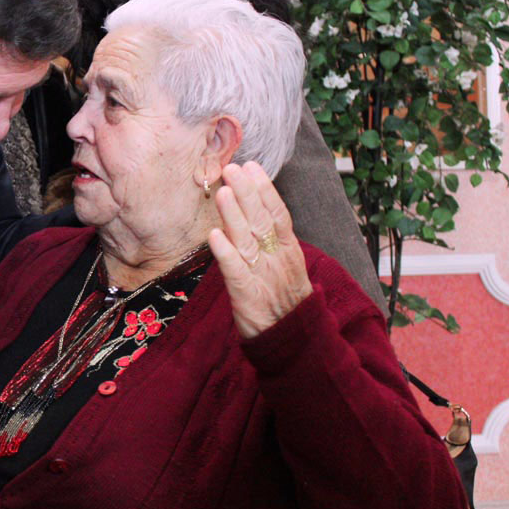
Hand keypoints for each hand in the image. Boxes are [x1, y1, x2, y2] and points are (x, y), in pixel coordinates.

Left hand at [207, 162, 313, 338]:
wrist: (294, 341)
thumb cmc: (284, 300)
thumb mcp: (284, 267)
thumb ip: (271, 241)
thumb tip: (253, 212)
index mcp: (288, 251)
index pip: (278, 214)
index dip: (264, 190)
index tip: (252, 167)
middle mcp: (277, 259)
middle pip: (262, 221)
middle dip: (247, 193)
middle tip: (232, 168)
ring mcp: (264, 277)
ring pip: (248, 241)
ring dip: (235, 215)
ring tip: (224, 191)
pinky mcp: (248, 296)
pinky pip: (235, 271)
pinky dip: (225, 253)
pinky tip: (214, 235)